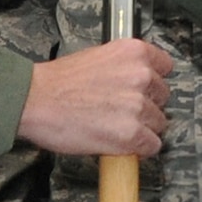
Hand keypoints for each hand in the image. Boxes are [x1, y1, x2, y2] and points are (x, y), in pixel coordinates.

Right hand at [17, 38, 171, 157]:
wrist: (34, 101)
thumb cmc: (57, 82)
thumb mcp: (97, 57)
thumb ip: (122, 67)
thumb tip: (136, 83)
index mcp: (134, 52)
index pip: (166, 67)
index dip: (153, 82)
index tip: (143, 89)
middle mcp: (141, 76)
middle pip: (162, 98)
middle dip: (146, 106)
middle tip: (120, 110)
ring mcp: (138, 106)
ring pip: (158, 123)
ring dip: (141, 128)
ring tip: (113, 126)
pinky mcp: (132, 134)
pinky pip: (152, 146)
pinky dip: (139, 149)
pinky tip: (118, 142)